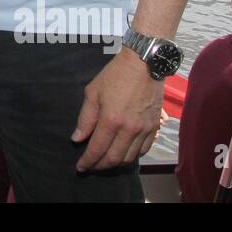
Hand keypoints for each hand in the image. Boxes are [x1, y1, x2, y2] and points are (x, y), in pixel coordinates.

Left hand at [71, 47, 161, 170]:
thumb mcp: (93, 92)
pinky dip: (132, 156)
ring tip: (105, 161)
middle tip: (91, 166)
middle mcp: (129, 129)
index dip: (87, 162)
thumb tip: (77, 139)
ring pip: (129, 158)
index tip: (80, 167)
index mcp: (111, 120)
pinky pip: (144, 150)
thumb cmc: (115, 75)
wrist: (144, 63)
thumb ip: (85, 118)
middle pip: (114, 159)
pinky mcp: (154, 126)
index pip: (97, 150)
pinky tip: (124, 152)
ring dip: (116, 163)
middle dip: (100, 166)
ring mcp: (144, 129)